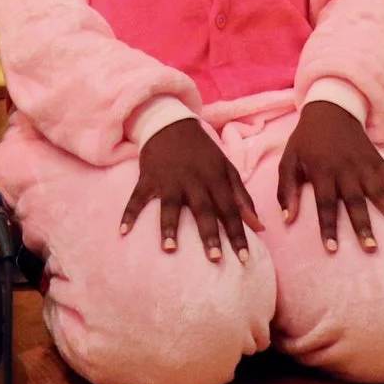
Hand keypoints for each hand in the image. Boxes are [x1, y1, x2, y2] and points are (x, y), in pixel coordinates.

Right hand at [122, 117, 262, 263]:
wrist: (171, 124)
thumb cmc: (203, 153)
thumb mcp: (227, 169)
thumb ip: (242, 198)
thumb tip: (260, 227)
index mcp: (215, 179)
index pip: (230, 210)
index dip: (238, 234)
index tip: (244, 258)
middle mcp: (194, 181)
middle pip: (203, 210)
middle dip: (209, 234)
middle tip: (215, 259)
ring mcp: (169, 180)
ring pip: (170, 205)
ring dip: (169, 227)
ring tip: (170, 249)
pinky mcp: (148, 178)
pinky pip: (137, 197)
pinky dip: (129, 213)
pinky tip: (123, 231)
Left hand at [276, 100, 383, 253]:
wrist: (331, 110)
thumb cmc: (306, 141)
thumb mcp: (289, 160)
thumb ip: (286, 190)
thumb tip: (286, 219)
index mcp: (322, 172)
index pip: (324, 203)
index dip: (327, 226)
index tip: (332, 249)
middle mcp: (346, 171)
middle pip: (356, 202)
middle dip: (364, 226)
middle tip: (371, 248)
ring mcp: (366, 167)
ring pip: (381, 193)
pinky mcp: (379, 162)